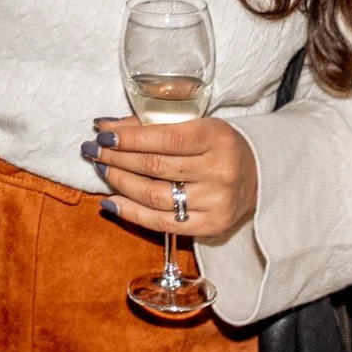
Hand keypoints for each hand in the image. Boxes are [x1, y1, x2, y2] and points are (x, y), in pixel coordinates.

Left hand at [85, 116, 259, 236]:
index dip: (128, 138)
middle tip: (93, 151)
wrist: (259, 176)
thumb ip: (153, 125)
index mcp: (216, 137)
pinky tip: (112, 202)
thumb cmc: (218, 146)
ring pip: (154, 196)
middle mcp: (219, 170)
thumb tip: (105, 126)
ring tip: (102, 171)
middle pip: (155, 167)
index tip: (102, 134)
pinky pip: (162, 223)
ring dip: (120, 184)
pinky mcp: (210, 226)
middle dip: (117, 158)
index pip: (164, 138)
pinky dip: (132, 213)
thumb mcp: (195, 125)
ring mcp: (215, 202)